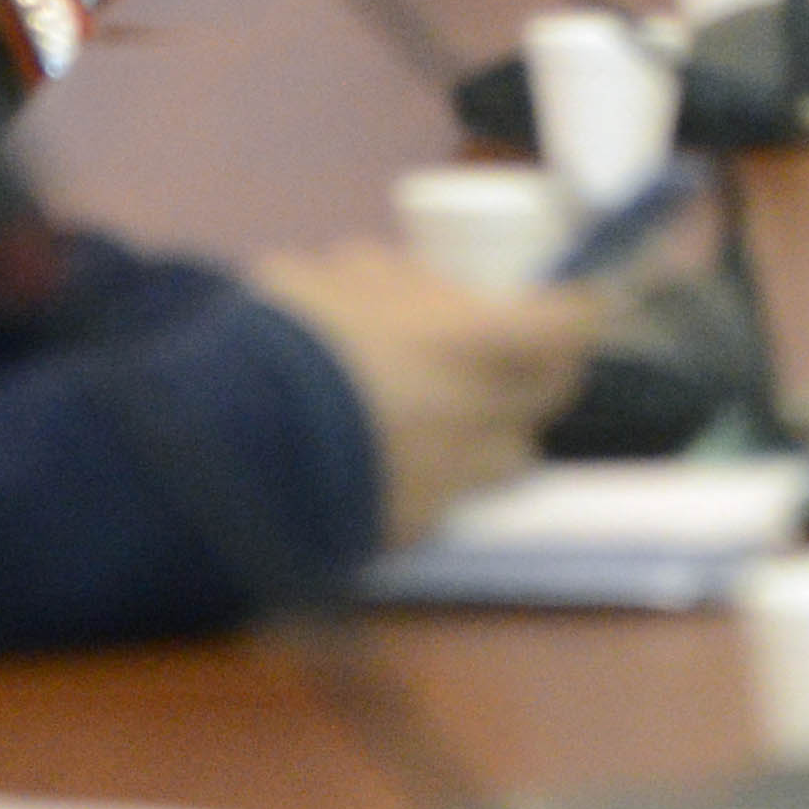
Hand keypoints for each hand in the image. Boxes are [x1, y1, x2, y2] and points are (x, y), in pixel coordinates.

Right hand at [247, 242, 610, 544]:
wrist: (229, 447)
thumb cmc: (284, 342)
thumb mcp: (332, 278)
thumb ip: (389, 282)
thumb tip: (413, 291)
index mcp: (474, 344)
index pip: (570, 325)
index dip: (578, 308)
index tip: (575, 297)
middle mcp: (483, 415)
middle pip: (555, 393)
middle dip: (545, 368)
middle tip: (517, 350)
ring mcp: (455, 479)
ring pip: (512, 454)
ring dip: (497, 428)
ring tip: (456, 412)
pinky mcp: (417, 530)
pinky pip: (453, 497)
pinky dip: (441, 475)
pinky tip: (398, 461)